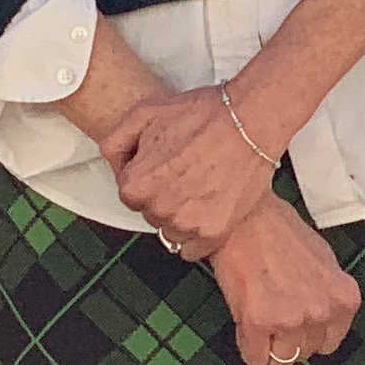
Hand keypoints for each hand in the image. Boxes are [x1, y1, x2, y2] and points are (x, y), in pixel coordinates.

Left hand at [102, 84, 278, 257]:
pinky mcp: (214, 232)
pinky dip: (197, 236)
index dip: (146, 179)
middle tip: (186, 174)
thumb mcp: (142, 114)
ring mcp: (187, 223)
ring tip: (200, 189)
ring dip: (180, 217)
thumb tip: (114, 166)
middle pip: (151, 213)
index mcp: (136, 185)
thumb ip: (115, 143)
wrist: (249, 121)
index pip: (129, 195)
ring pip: (170, 231)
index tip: (164, 167)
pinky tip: (208, 211)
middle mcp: (158, 209)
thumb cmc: (201, 115)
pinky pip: (192, 250)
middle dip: (163, 197)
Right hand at [203, 198, 359, 364]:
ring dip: (267, 347)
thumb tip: (319, 321)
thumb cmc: (278, 231)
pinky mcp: (258, 321)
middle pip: (304, 353)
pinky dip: (247, 347)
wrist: (244, 216)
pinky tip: (244, 324)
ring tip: (257, 321)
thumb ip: (326, 295)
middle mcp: (322, 312)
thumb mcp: (323, 261)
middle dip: (286, 340)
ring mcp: (291, 319)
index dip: (307, 334)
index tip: (294, 324)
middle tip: (271, 316)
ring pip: (280, 362)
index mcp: (343, 299)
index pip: (329, 344)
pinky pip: (254, 358)